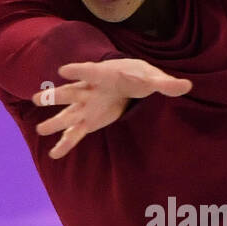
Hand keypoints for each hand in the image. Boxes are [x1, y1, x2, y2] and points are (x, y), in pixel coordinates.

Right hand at [32, 59, 192, 158]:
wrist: (129, 81)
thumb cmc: (140, 76)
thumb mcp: (153, 78)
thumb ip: (166, 83)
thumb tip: (186, 85)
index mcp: (105, 76)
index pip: (90, 72)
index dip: (78, 71)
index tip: (63, 70)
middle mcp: (90, 91)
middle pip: (71, 92)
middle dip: (57, 96)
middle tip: (40, 99)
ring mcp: (86, 106)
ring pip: (68, 113)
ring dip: (55, 122)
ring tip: (40, 131)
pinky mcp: (88, 121)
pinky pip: (74, 133)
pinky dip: (65, 143)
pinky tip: (55, 155)